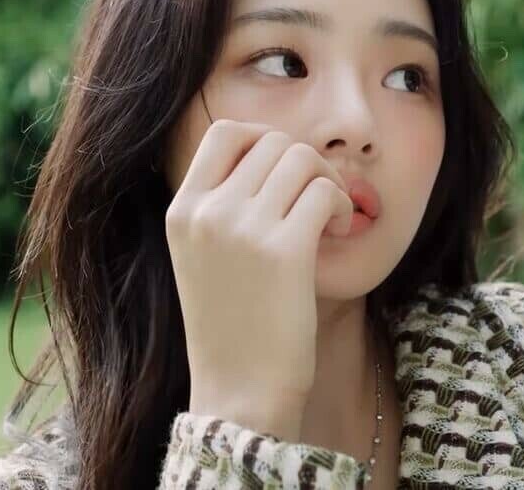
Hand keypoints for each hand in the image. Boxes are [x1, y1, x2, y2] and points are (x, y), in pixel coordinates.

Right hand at [165, 119, 352, 430]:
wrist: (239, 392)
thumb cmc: (231, 325)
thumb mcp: (202, 256)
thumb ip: (223, 204)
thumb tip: (275, 155)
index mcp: (183, 210)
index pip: (224, 131)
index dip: (263, 139)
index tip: (283, 171)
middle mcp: (207, 212)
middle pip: (273, 141)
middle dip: (304, 162)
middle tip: (316, 198)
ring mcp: (242, 229)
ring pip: (302, 158)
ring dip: (327, 181)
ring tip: (328, 218)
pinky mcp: (283, 251)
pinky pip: (324, 191)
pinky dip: (340, 204)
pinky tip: (338, 230)